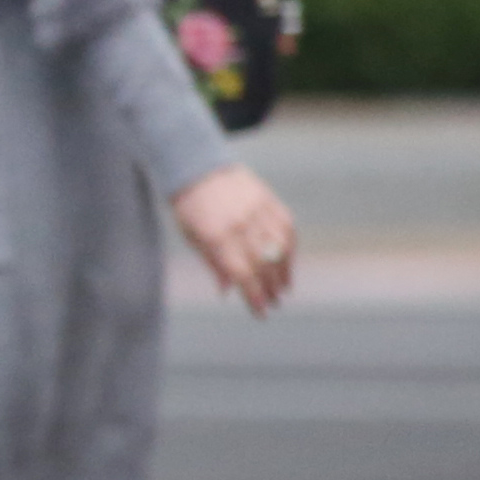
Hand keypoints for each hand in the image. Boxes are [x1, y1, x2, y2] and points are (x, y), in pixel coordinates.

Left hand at [175, 165, 295, 315]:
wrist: (198, 166)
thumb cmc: (190, 206)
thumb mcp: (191, 236)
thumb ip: (212, 263)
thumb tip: (227, 291)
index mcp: (216, 235)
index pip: (241, 274)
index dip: (253, 296)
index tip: (261, 312)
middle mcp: (240, 224)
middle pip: (263, 264)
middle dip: (270, 288)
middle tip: (274, 303)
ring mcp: (257, 211)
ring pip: (280, 249)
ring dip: (284, 272)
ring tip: (283, 288)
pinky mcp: (270, 201)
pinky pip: (287, 229)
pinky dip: (290, 249)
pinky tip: (288, 263)